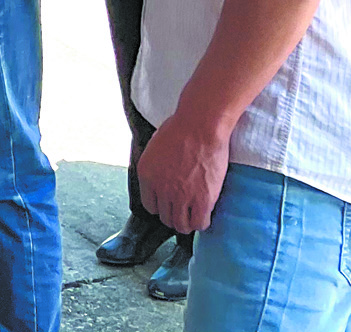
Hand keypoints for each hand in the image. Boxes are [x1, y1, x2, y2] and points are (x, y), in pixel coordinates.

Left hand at [139, 111, 230, 233]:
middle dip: (173, 215)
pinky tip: (203, 215)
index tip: (168, 204)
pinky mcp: (202, 200)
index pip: (149, 205)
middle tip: (183, 211)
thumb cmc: (179, 130)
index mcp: (146, 175)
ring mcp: (181, 196)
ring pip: (181, 225)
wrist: (199, 126)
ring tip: (192, 216)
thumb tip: (161, 177)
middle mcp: (161, 189)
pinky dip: (201, 223)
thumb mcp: (155, 148)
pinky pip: (199, 223)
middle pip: (165, 217)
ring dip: (186, 223)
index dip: (161, 206)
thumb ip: (155, 167)